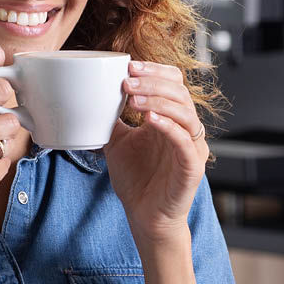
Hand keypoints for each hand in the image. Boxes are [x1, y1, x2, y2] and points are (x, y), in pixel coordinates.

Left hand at [103, 60, 209, 242]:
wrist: (146, 217)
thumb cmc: (137, 181)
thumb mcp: (118, 142)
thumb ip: (112, 119)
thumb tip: (91, 97)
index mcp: (171, 119)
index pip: (174, 82)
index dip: (155, 71)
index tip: (129, 66)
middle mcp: (185, 129)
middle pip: (180, 92)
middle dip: (152, 82)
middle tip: (127, 81)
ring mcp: (192, 147)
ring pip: (185, 112)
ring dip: (158, 100)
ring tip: (132, 99)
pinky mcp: (192, 167)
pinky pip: (185, 141)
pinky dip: (168, 126)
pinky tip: (149, 119)